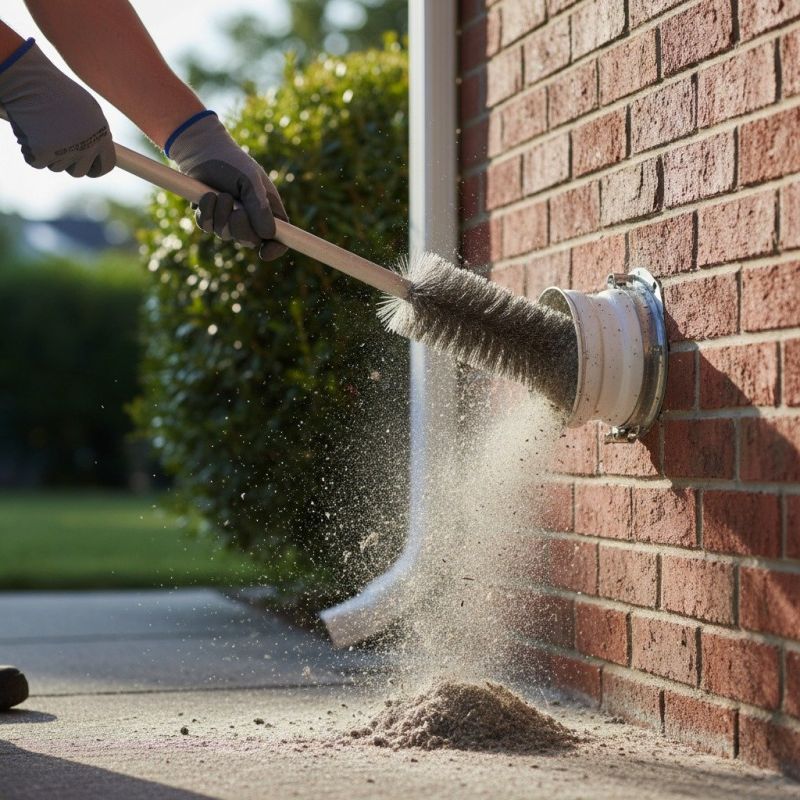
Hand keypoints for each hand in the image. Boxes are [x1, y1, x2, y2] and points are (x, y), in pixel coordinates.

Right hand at [0, 40, 114, 177]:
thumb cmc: (56, 89)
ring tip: (42, 128)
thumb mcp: (87, 109)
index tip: (88, 169)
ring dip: (48, 153)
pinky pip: (36, 162)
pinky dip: (30, 150)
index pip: (107, 165)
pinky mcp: (44, 153)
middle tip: (57, 146)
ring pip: (57, 167)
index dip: (96, 169)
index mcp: (101, 136)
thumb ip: (95, 132)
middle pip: (80, 171)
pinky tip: (29, 130)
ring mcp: (66, 152)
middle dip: (68, 163)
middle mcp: (88, 147)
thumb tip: (100, 151)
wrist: (29, 79)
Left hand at [166, 111, 287, 261]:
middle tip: (236, 210)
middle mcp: (251, 220)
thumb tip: (269, 235)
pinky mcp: (210, 218)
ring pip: (225, 235)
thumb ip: (260, 207)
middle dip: (240, 228)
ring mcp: (229, 221)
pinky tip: (207, 196)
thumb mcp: (251, 181)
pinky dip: (206, 212)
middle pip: (249, 241)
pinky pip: (207, 227)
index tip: (265, 252)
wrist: (204, 151)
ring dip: (221, 213)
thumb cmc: (233, 162)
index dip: (274, 249)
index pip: (279, 239)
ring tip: (219, 193)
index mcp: (269, 212)